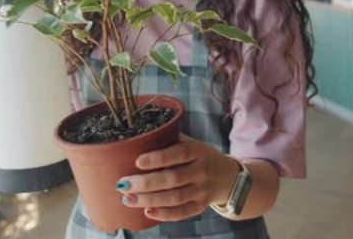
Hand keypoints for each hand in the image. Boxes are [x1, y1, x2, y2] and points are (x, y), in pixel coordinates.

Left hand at [116, 134, 239, 221]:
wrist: (230, 177)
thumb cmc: (202, 157)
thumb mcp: (193, 144)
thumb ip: (171, 141)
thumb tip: (139, 138)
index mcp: (198, 151)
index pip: (179, 154)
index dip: (159, 158)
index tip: (138, 161)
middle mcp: (202, 171)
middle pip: (173, 179)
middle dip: (145, 183)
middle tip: (123, 184)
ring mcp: (203, 190)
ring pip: (175, 198)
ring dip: (149, 200)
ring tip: (128, 199)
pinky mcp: (201, 206)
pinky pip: (182, 212)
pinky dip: (164, 214)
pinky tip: (147, 211)